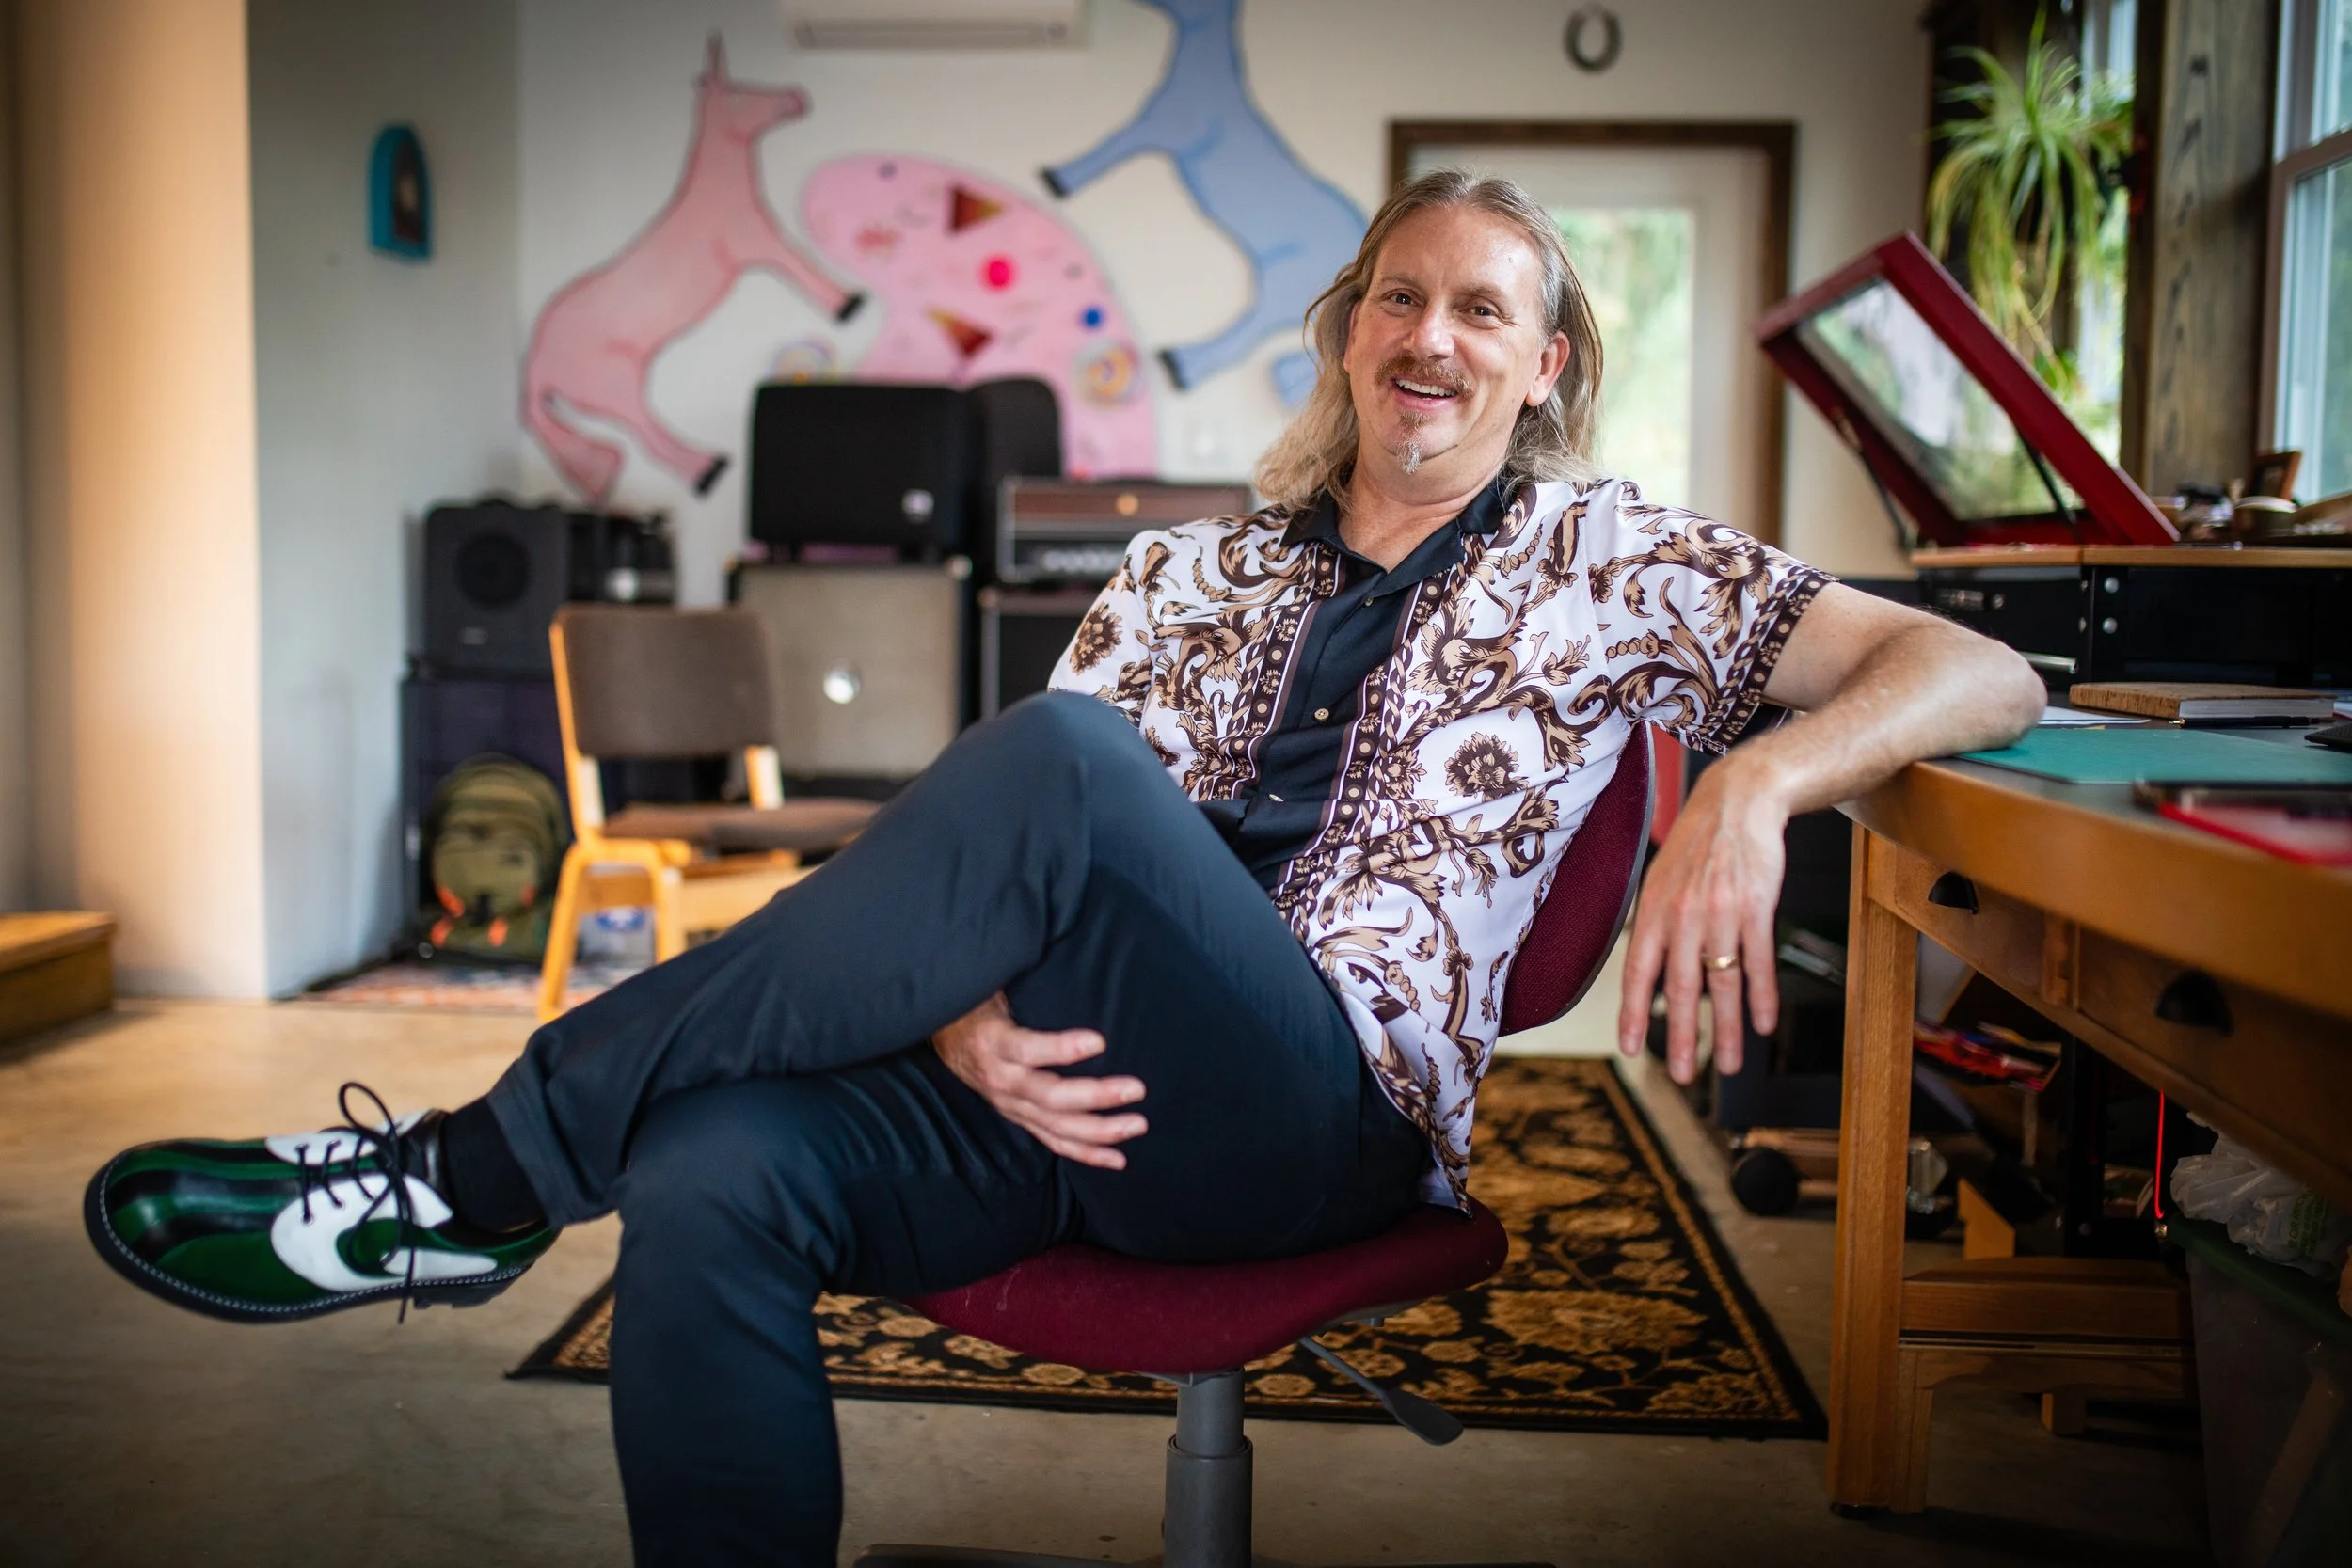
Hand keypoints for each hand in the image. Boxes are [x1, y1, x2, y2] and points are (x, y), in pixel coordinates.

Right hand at [932, 993, 1146, 1168]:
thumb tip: (1056, 938)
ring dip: (1099, 1130)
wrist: (943, 1035)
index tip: (1099, 1040)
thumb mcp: (992, 984)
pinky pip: (1053, 1140)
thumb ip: (1020, 976)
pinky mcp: (1019, 1117)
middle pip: (1050, 1096)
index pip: (1028, 1049)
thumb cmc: (978, 1002)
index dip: (1062, 1048)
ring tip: (1138, 1123)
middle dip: (1096, 1095)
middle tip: (1136, 1089)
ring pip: (1056, 1125)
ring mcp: (1010, 1104)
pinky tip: (1117, 1158)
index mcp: (993, 1042)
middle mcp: (1001, 1080)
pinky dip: (1085, 1152)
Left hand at [1616, 753, 1790, 1084]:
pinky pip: (1759, 960)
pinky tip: (1763, 1023)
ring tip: (1729, 1065)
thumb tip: (1646, 977)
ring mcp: (1721, 912)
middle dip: (1682, 1037)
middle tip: (1682, 1075)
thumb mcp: (1661, 881)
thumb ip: (1655, 928)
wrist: (1737, 801)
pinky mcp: (1756, 906)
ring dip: (1728, 1029)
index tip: (1630, 1048)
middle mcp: (1683, 915)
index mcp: (1653, 911)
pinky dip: (1762, 995)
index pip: (1638, 971)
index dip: (1633, 1012)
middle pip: (1682, 988)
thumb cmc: (1696, 847)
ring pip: (1724, 982)